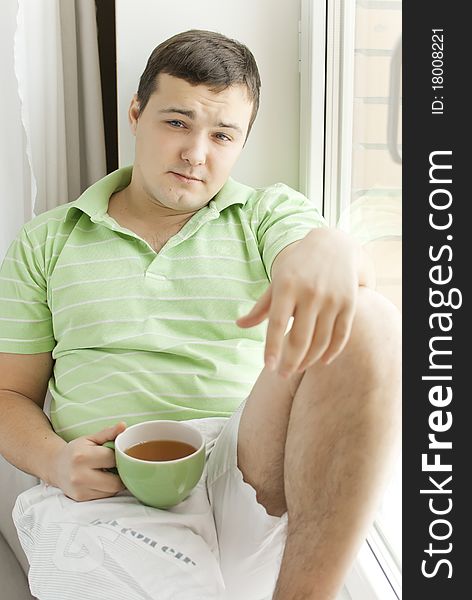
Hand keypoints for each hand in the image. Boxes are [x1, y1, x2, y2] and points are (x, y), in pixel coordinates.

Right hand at [51, 422, 126, 501]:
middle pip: (115, 481)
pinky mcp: (80, 498)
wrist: (55, 466)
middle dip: (119, 472)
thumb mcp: (90, 438)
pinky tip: (100, 480)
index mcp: (82, 457)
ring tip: (106, 472)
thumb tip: (123, 426)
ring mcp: (80, 489)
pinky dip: (106, 489)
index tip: (114, 454)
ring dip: (114, 482)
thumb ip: (108, 432)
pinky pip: (104, 496)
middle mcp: (79, 476)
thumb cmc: (76, 450)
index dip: (117, 456)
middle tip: (114, 465)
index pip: (112, 459)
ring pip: (112, 491)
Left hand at [236, 228, 368, 377]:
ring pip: (321, 341)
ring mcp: (331, 299)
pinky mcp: (349, 303)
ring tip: (297, 368)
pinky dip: (331, 352)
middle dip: (290, 362)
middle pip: (300, 338)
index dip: (272, 348)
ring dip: (309, 360)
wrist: (334, 246)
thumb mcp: (278, 281)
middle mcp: (310, 293)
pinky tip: (322, 361)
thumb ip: (261, 306)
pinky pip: (340, 336)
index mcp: (287, 287)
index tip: (268, 367)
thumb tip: (239, 325)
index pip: (277, 324)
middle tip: (282, 374)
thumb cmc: (298, 267)